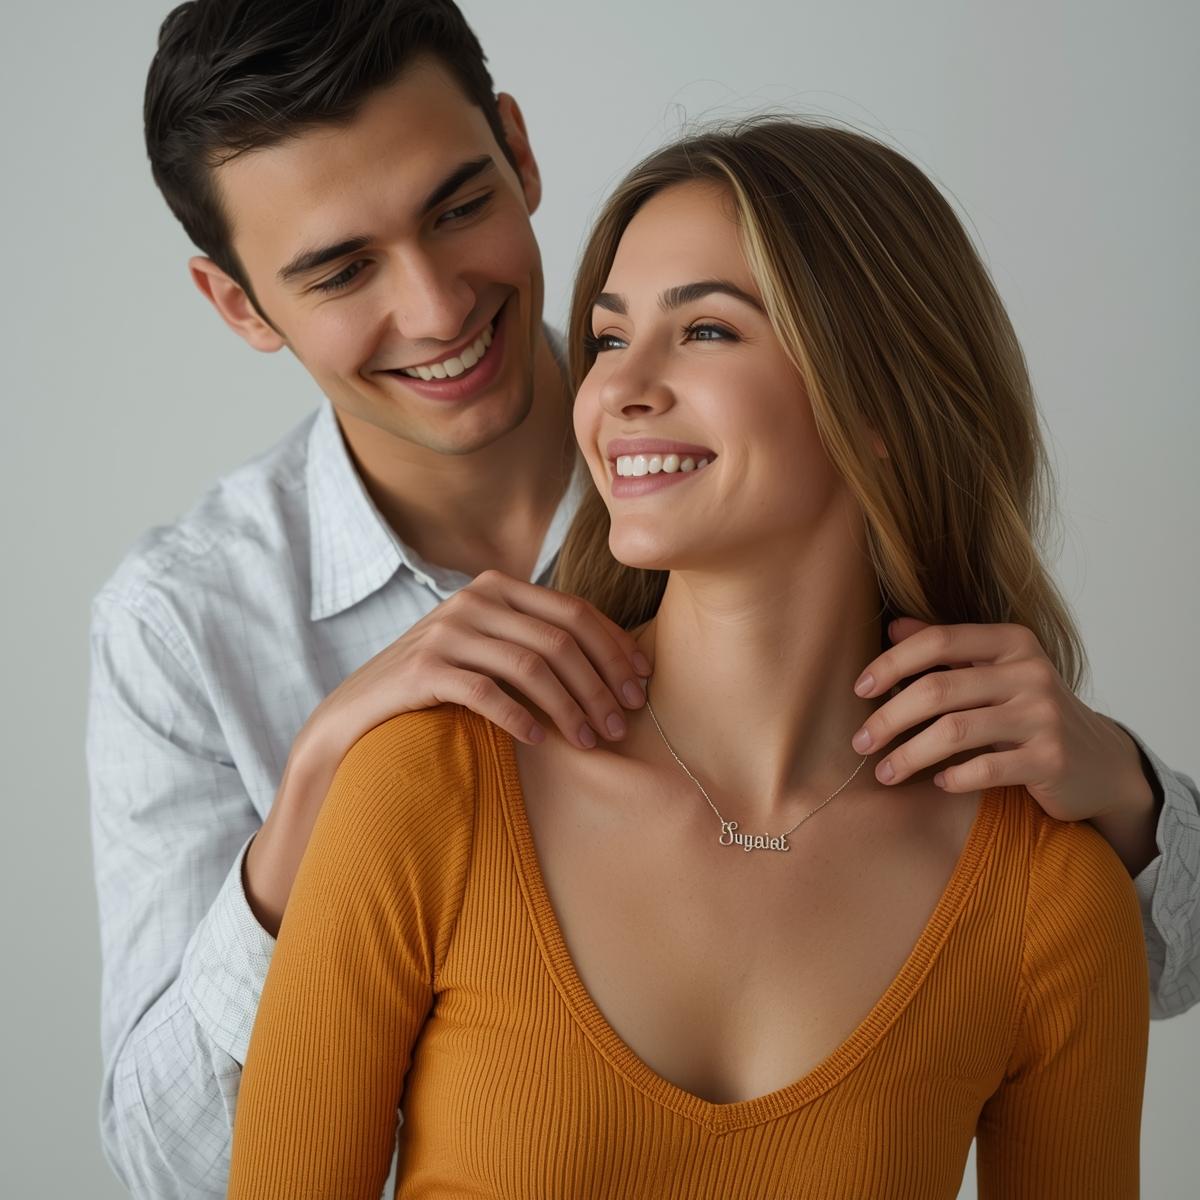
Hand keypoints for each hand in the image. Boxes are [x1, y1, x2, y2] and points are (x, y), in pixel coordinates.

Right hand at [308, 569, 652, 753]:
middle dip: (600, 684)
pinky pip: (489, 692)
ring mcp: (446, 631)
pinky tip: (541, 741)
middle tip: (622, 724)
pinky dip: (521, 718)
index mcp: (497, 587)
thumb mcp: (489, 649)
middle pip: (561, 640)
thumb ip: (535, 641)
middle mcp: (474, 599)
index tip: (641, 685)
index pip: (575, 611)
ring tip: (591, 741)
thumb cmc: (439, 683)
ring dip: (571, 708)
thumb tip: (616, 664)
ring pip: (532, 667)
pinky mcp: (424, 668)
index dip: (615, 648)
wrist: (358, 711)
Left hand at [849, 617, 1153, 825]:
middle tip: (860, 741)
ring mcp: (1044, 716)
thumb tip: (892, 626)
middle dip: (888, 718)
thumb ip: (948, 648)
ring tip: (884, 772)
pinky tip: (937, 783)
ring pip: (954, 732)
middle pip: (937, 690)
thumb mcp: (995, 672)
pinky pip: (985, 768)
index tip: (860, 689)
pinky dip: (952, 777)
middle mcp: (1030, 672)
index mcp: (1012, 642)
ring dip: (908, 755)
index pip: (938, 641)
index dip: (892, 663)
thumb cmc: (1030, 712)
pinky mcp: (1051, 760)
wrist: (1100, 763)